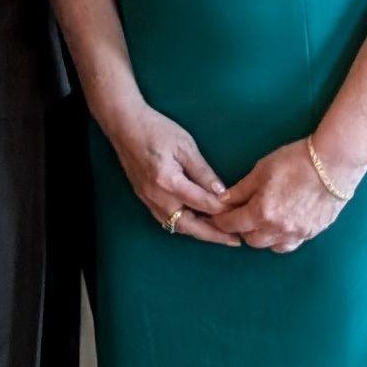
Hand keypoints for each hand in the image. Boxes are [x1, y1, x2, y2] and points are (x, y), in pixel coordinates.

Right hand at [106, 103, 233, 238]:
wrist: (124, 126)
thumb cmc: (156, 129)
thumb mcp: (185, 145)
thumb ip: (203, 171)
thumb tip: (222, 193)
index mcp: (168, 182)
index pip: (202, 203)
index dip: (224, 210)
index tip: (242, 214)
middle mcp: (157, 197)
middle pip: (189, 225)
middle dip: (214, 235)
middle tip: (235, 240)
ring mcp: (148, 200)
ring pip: (177, 226)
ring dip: (200, 232)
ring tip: (221, 235)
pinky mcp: (145, 198)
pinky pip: (167, 219)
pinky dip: (185, 224)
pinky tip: (198, 222)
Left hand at [199, 136, 352, 254]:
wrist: (334, 165)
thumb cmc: (295, 162)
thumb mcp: (261, 170)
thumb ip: (241, 189)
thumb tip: (222, 200)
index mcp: (261, 212)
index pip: (232, 224)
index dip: (221, 219)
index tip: (218, 214)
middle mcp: (278, 229)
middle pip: (250, 239)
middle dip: (241, 228)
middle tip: (239, 215)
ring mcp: (297, 234)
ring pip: (270, 246)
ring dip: (261, 236)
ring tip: (261, 221)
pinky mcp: (312, 233)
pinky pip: (290, 244)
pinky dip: (280, 239)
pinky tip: (280, 226)